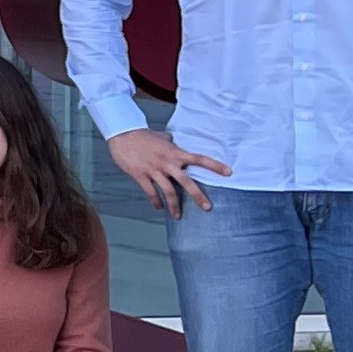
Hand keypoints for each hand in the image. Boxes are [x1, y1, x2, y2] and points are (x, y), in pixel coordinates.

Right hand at [108, 127, 227, 216]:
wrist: (123, 134)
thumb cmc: (143, 135)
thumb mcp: (162, 137)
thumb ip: (171, 143)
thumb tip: (175, 142)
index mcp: (175, 153)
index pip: (199, 159)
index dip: (215, 166)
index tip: (229, 173)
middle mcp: (167, 163)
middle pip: (186, 182)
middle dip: (198, 196)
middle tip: (207, 207)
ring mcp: (154, 170)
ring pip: (168, 191)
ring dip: (174, 206)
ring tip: (178, 216)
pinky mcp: (140, 175)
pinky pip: (151, 192)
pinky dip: (156, 202)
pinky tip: (159, 208)